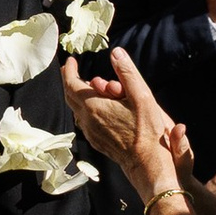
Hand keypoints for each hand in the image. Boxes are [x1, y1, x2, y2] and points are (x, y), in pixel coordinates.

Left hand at [62, 48, 176, 204]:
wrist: (146, 162)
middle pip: (70, 97)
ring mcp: (90, 132)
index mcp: (94, 107)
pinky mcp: (96, 141)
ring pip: (76, 110)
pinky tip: (95, 107)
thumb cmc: (146, 130)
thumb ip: (127, 73)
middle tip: (73, 70)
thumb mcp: (142, 96)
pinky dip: (84, 109)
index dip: (68, 70)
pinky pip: (83, 121)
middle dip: (70, 81)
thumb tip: (116, 53)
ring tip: (86, 86)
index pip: (71, 84)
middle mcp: (87, 120)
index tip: (70, 61)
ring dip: (77, 96)